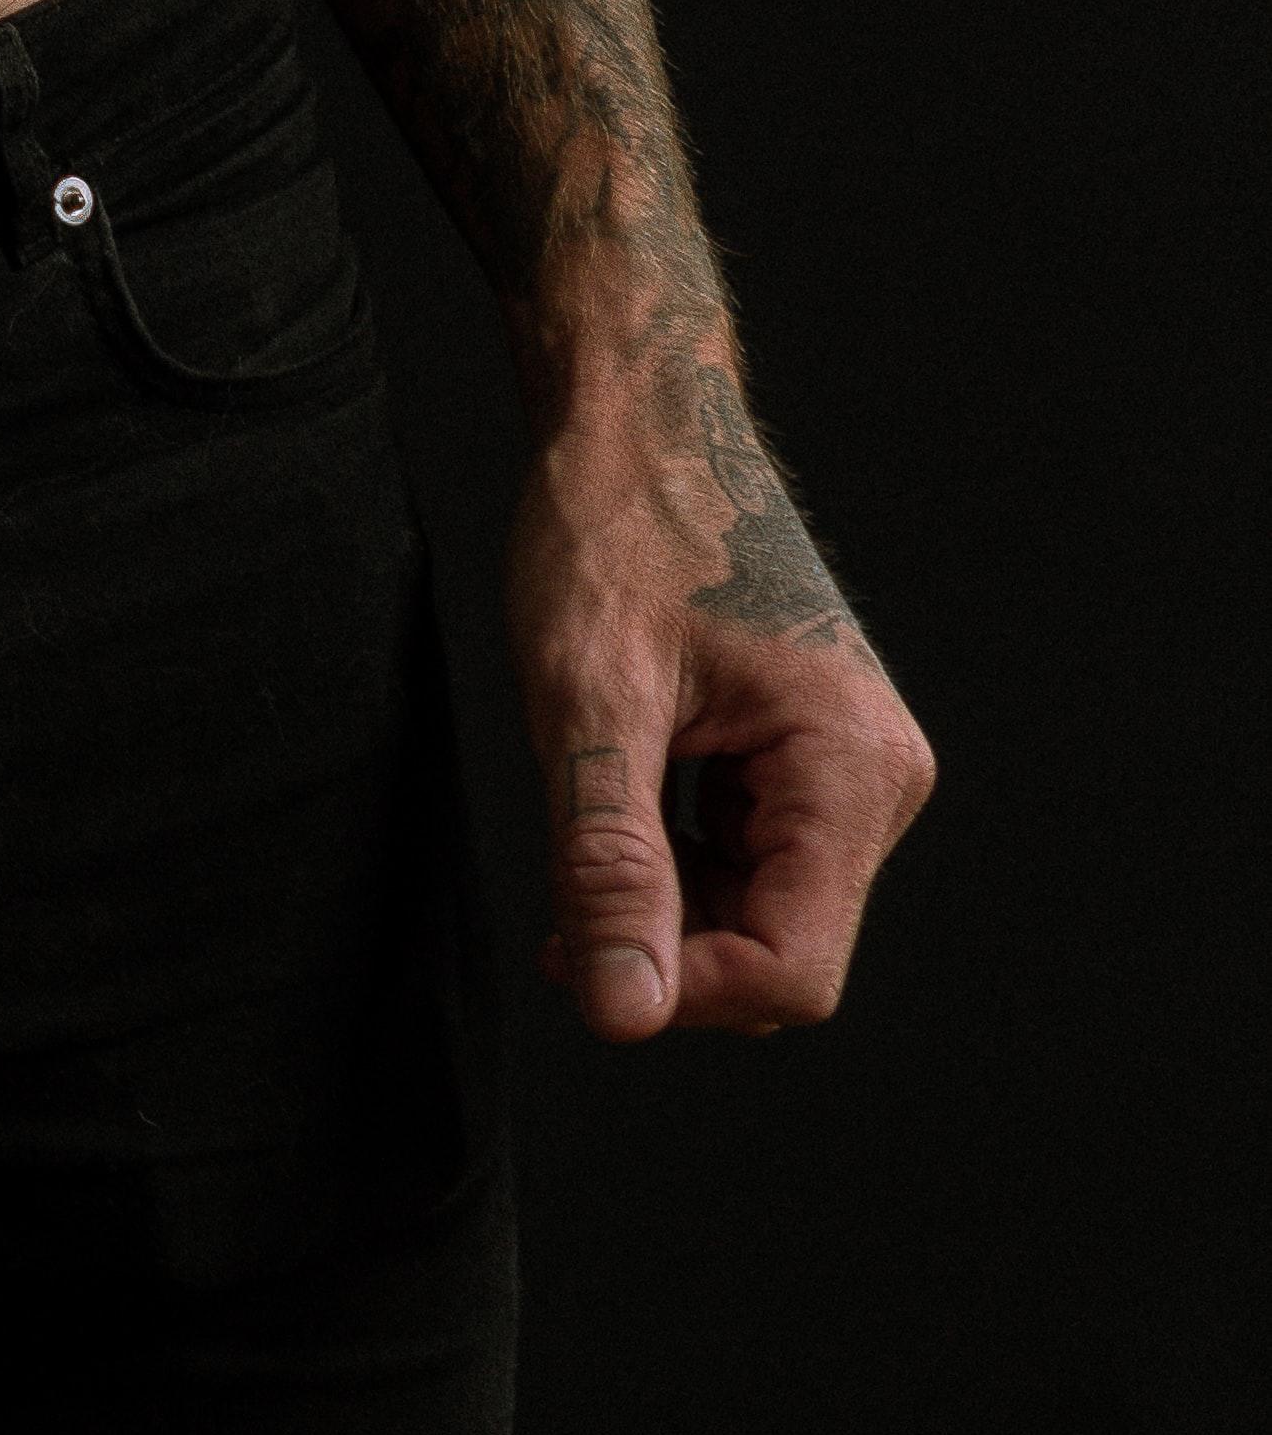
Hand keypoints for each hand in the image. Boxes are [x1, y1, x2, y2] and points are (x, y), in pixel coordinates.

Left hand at [505, 370, 933, 1040]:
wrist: (637, 417)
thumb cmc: (613, 529)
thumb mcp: (590, 699)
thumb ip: (611, 862)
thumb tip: (623, 1016)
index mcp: (852, 768)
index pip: (793, 971)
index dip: (682, 992)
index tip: (569, 953)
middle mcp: (878, 779)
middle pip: (782, 952)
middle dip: (669, 949)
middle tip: (556, 904)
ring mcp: (851, 770)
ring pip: (763, 914)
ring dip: (668, 907)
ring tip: (582, 832)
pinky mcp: (813, 760)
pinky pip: (756, 864)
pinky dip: (681, 865)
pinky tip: (621, 809)